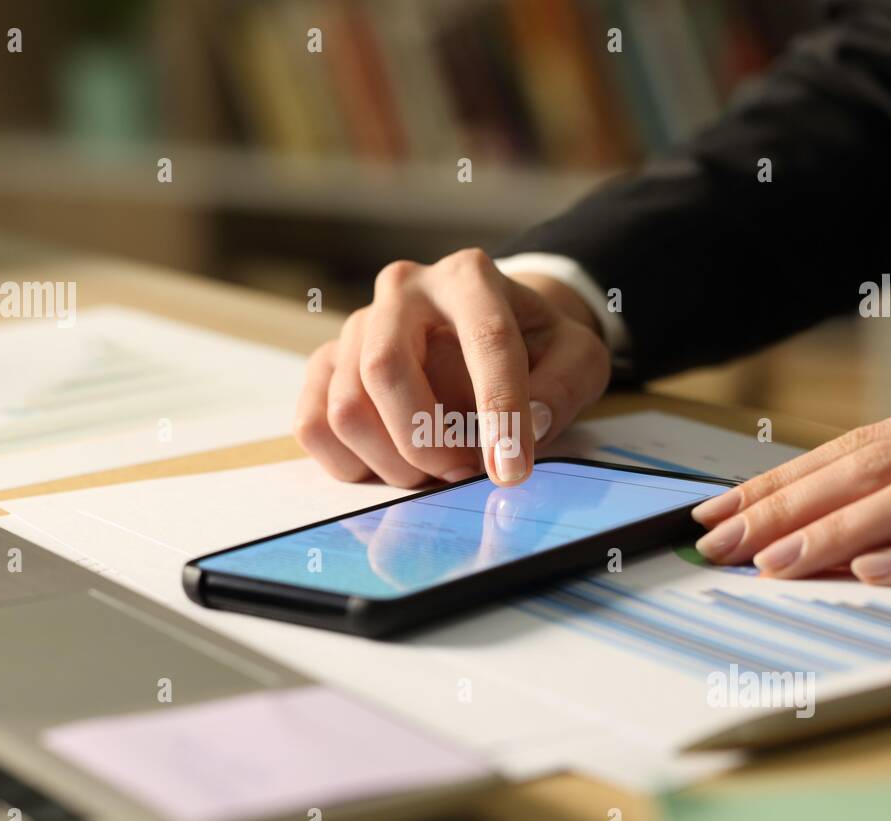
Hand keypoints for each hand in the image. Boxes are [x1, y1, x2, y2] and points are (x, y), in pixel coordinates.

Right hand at [293, 249, 610, 487]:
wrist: (490, 331)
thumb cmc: (536, 347)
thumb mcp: (577, 357)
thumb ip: (565, 385)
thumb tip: (529, 423)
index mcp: (469, 277)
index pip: (485, 340)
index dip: (501, 412)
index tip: (511, 471)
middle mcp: (402, 291)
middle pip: (384, 370)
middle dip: (425, 441)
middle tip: (463, 472)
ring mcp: (355, 326)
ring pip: (346, 408)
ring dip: (393, 463)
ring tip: (435, 469)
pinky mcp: (326, 366)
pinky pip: (313, 426)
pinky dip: (352, 465)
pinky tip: (393, 464)